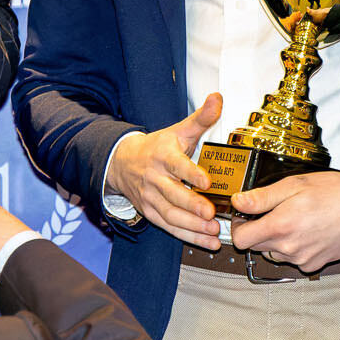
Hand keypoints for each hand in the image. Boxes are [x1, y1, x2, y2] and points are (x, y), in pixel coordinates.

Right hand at [105, 94, 223, 249]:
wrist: (122, 163)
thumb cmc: (156, 147)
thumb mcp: (178, 130)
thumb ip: (200, 118)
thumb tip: (217, 98)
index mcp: (163, 156)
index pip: (177, 165)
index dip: (191, 173)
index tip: (206, 181)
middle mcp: (155, 179)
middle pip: (173, 195)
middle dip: (192, 206)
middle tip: (211, 213)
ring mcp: (151, 198)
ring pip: (170, 215)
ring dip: (192, 226)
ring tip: (212, 230)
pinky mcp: (151, 213)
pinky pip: (169, 227)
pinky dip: (188, 236)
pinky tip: (207, 241)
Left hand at [229, 171, 339, 272]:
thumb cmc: (333, 191)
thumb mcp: (293, 185)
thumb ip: (261, 197)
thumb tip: (238, 202)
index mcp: (280, 226)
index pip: (240, 240)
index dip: (238, 226)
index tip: (244, 216)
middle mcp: (289, 248)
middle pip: (256, 246)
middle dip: (258, 230)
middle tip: (273, 212)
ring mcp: (303, 259)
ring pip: (274, 253)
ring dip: (276, 240)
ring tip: (294, 220)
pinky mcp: (315, 265)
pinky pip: (294, 259)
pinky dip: (294, 248)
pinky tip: (307, 231)